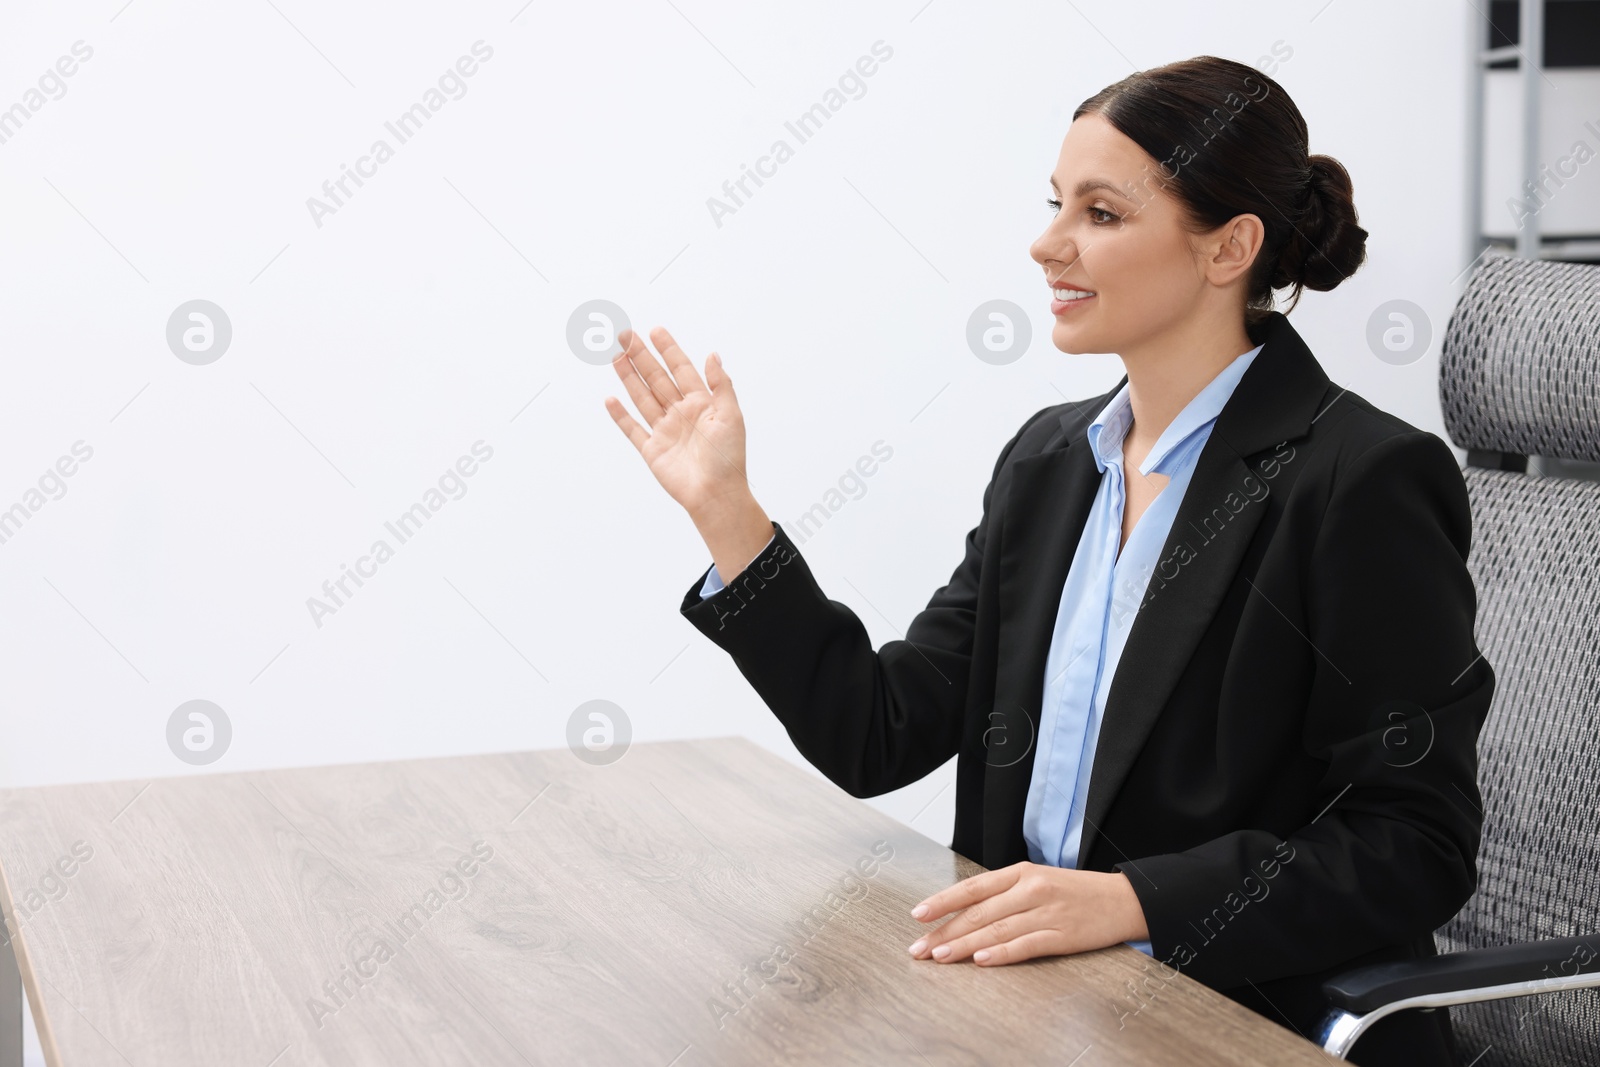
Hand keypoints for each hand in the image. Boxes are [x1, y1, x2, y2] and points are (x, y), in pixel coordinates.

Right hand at [604, 326, 773, 584]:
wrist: (716, 495)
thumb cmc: (729, 459)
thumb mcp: (732, 416)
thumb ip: (721, 385)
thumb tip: (713, 355)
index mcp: (702, 404)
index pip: (682, 369)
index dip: (669, 350)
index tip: (656, 330)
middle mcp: (681, 414)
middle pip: (657, 378)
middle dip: (641, 356)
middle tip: (625, 335)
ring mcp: (665, 431)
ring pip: (642, 397)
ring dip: (629, 376)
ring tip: (616, 356)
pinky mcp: (652, 450)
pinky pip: (632, 429)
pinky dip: (621, 415)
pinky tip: (611, 399)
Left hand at [906, 862, 1147, 965]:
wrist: (1124, 900)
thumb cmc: (1077, 892)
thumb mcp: (1039, 880)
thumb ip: (1005, 893)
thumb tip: (965, 912)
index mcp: (1021, 873)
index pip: (973, 887)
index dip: (943, 901)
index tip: (918, 914)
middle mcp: (1031, 889)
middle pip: (979, 911)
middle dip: (945, 931)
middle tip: (920, 947)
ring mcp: (1047, 912)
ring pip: (997, 929)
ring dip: (965, 945)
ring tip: (941, 956)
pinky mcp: (1063, 935)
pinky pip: (1026, 945)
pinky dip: (1002, 953)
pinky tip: (982, 961)